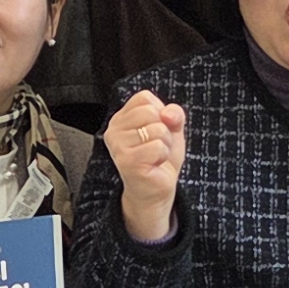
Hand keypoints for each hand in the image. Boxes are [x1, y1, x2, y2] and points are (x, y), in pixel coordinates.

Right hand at [107, 89, 186, 243]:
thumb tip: (169, 112)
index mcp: (121, 118)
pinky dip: (163, 156)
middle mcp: (114, 130)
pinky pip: (158, 147)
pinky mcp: (127, 161)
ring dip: (165, 144)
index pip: (144, 97)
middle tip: (156, 146)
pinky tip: (153, 164)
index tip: (155, 129)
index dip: (160, 111)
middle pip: (151, 111)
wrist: (155, 190)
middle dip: (164, 129)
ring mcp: (118, 146)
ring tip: (155, 156)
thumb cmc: (159, 158)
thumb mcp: (171, 129)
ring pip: (157, 129)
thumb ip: (174, 114)